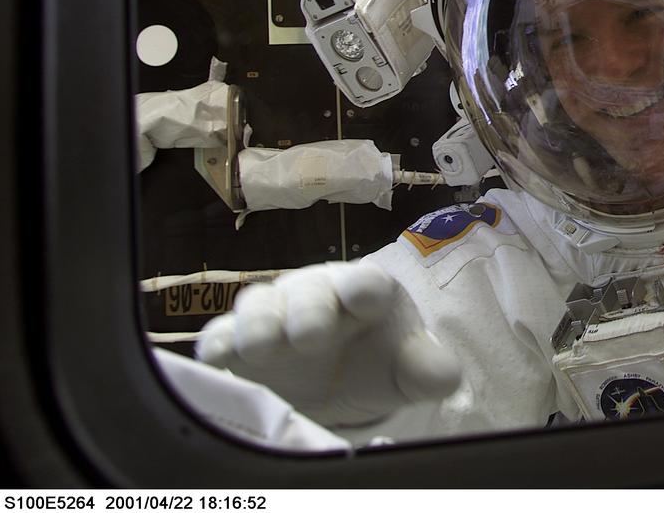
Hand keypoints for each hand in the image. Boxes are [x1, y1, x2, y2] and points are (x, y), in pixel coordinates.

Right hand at [196, 262, 460, 426]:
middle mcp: (315, 295)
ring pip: (260, 306)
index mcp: (364, 293)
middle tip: (310, 335)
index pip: (366, 282)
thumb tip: (446, 375)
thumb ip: (428, 369)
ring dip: (260, 324)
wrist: (336, 381)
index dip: (364, 287)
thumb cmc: (376, 362)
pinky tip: (218, 357)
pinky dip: (217, 345)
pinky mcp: (235, 342)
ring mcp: (273, 315)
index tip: (364, 296)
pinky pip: (220, 336)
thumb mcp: (408, 371)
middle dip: (309, 310)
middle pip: (309, 292)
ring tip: (263, 346)